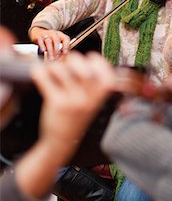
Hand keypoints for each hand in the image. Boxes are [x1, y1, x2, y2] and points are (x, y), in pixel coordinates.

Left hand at [14, 51, 115, 200]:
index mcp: (102, 95)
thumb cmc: (77, 116)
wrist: (63, 141)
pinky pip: (44, 77)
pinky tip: (38, 74)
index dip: (96, 60)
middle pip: (80, 63)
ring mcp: (74, 100)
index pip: (104, 68)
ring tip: (51, 74)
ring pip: (60, 68)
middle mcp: (90, 96)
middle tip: (65, 67)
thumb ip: (95, 83)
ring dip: (52, 67)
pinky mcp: (57, 103)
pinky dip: (39, 72)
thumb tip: (87, 60)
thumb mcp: (94, 101)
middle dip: (70, 60)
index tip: (89, 59)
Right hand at [29, 27, 69, 59]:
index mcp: (60, 35)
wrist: (39, 34)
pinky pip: (40, 40)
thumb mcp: (56, 44)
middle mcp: (54, 33)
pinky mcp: (39, 36)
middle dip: (57, 50)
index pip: (66, 38)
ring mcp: (46, 34)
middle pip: (56, 40)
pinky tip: (43, 51)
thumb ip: (60, 50)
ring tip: (50, 58)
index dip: (66, 46)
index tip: (65, 53)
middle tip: (56, 57)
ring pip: (48, 41)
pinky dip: (42, 46)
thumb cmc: (50, 41)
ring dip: (50, 51)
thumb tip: (62, 58)